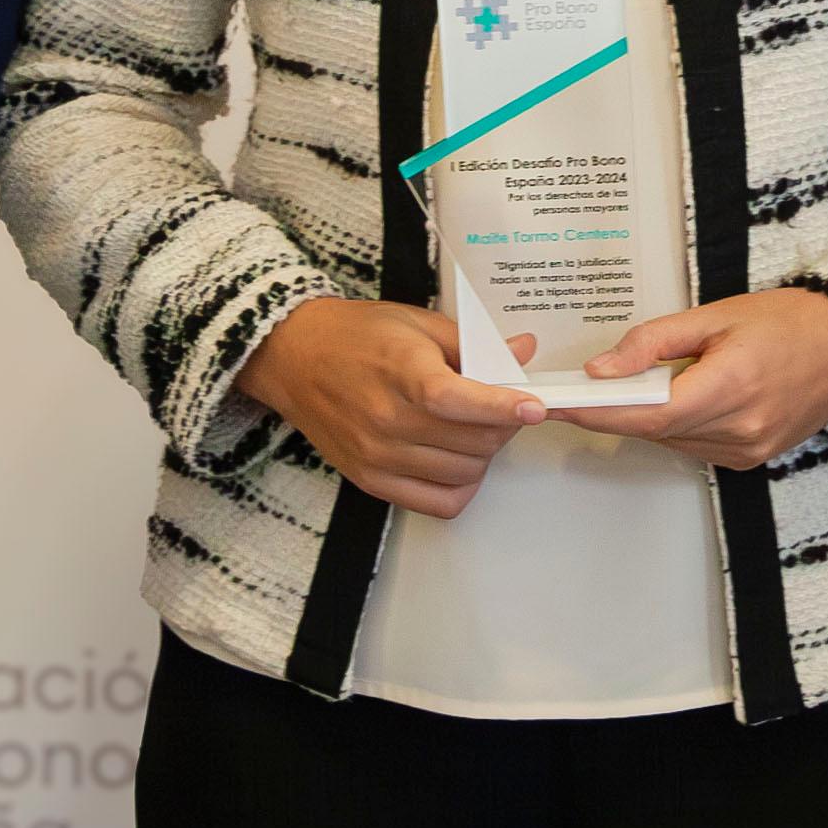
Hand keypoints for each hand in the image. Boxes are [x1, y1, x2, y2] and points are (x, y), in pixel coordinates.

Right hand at [239, 298, 544, 518]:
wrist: (293, 357)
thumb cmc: (355, 335)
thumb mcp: (417, 323)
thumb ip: (473, 344)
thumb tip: (523, 351)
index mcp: (400, 372)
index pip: (457, 400)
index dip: (502, 406)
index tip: (535, 407)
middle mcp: (387, 420)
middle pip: (473, 441)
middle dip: (503, 424)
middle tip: (503, 406)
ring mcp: (378, 455)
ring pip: (464, 474)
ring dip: (484, 453)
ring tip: (474, 428)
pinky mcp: (371, 480)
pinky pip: (438, 503)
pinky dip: (460, 486)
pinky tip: (456, 459)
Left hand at [571, 287, 827, 472]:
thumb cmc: (792, 322)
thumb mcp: (716, 315)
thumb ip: (654, 342)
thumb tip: (601, 369)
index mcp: (731, 386)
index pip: (646, 413)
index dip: (596, 413)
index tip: (558, 406)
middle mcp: (740, 428)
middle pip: (653, 430)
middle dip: (615, 409)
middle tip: (585, 386)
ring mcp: (748, 450)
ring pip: (671, 441)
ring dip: (648, 417)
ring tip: (650, 382)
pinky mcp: (751, 459)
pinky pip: (694, 447)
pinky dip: (677, 425)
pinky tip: (687, 397)